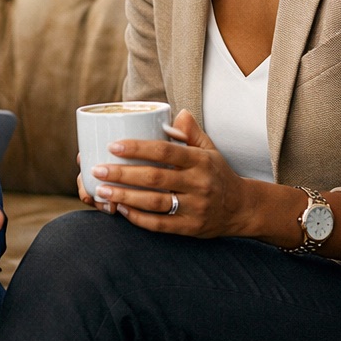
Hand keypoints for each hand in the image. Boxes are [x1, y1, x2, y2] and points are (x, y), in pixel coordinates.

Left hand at [87, 109, 257, 238]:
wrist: (243, 208)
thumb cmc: (217, 174)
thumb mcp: (209, 150)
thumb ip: (191, 132)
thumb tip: (178, 112)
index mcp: (200, 161)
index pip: (165, 151)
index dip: (138, 148)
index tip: (113, 145)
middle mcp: (198, 183)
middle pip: (155, 178)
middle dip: (123, 174)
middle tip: (97, 169)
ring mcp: (196, 207)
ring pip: (155, 203)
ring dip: (125, 197)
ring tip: (101, 190)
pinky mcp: (191, 228)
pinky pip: (161, 224)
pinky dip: (138, 218)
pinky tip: (120, 209)